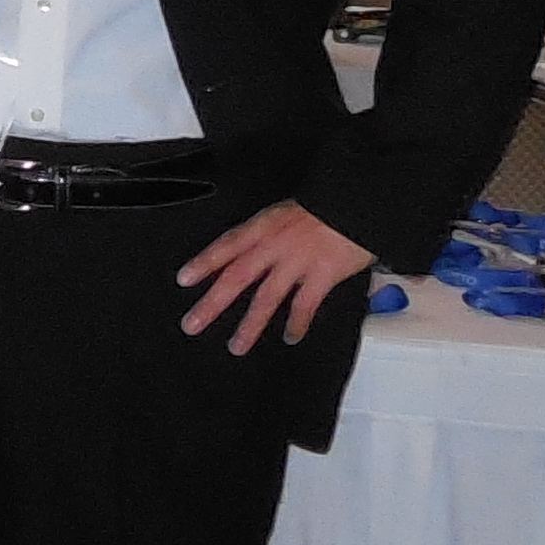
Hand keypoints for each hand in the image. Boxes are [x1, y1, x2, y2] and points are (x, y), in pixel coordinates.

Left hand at [176, 200, 376, 355]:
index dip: (204, 262)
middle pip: (235, 277)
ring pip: (265, 298)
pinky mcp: (321, 275)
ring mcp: (297, 262)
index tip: (183, 279)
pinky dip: (297, 324)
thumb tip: (262, 252)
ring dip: (249, 326)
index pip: (226, 245)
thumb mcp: (290, 210)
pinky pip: (304, 306)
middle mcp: (274, 245)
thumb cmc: (329, 202)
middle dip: (212, 304)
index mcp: (264, 225)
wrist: (360, 198)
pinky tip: (290, 337)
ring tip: (236, 346)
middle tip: (192, 325)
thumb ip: (274, 233)